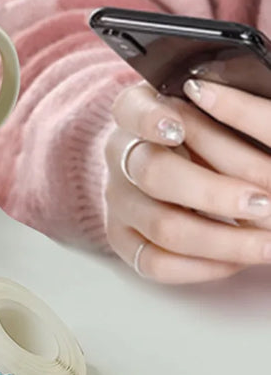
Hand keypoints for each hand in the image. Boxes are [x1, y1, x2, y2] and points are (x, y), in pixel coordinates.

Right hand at [104, 81, 270, 283]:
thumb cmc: (198, 130)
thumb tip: (261, 121)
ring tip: (269, 242)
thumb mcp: (209, 108)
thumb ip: (230, 110)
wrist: (167, 159)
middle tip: (265, 201)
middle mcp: (120, 153)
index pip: (131, 110)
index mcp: (135, 111)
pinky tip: (236, 259)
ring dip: (224, 240)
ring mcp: (118, 197)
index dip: (150, 120)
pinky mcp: (122, 235)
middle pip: (153, 173)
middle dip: (215, 193)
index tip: (178, 129)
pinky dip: (202, 266)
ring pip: (161, 225)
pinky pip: (155, 262)